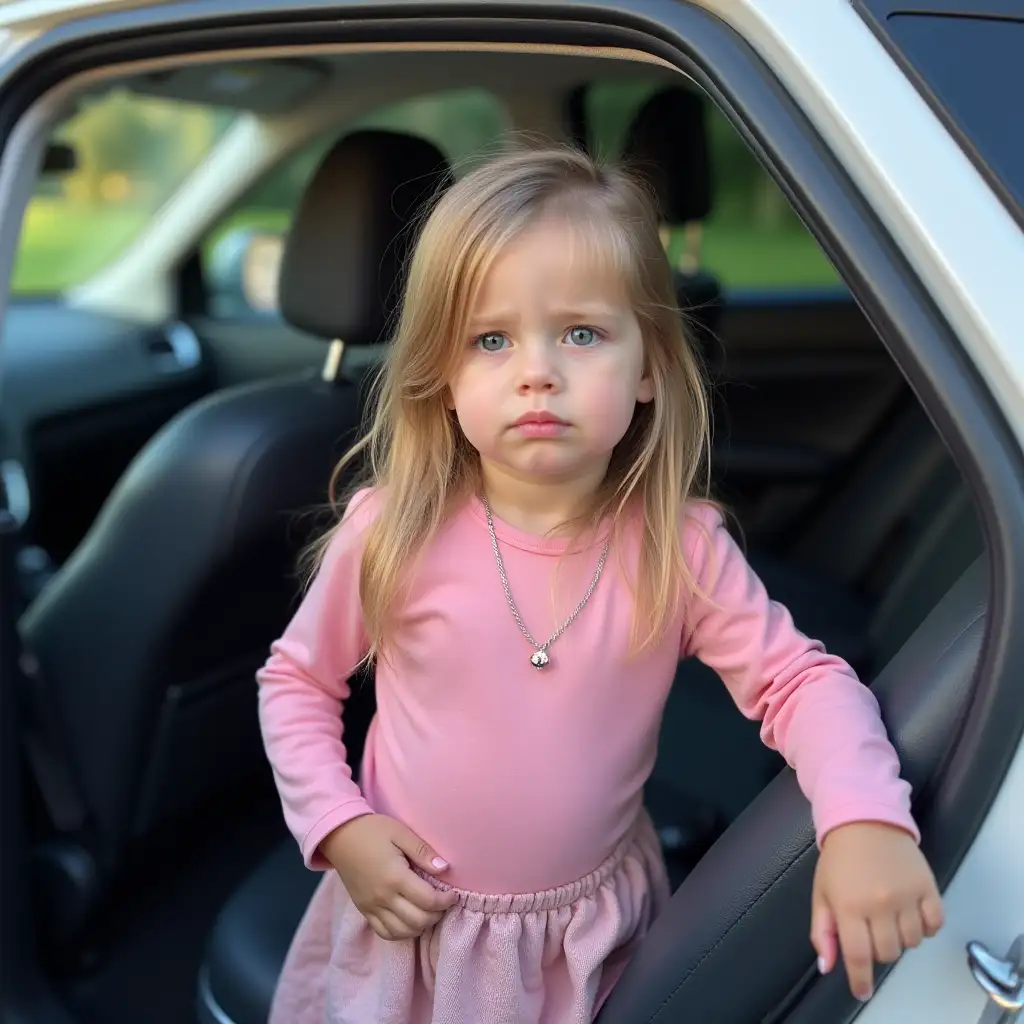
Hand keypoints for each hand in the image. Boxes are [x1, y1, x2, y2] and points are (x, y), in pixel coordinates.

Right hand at [320, 814, 457, 940]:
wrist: (339, 836)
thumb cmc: (373, 830)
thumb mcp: (401, 833)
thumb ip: (423, 852)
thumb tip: (445, 868)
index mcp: (395, 877)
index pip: (428, 901)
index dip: (446, 901)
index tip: (453, 894)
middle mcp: (383, 897)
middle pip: (417, 921)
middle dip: (437, 915)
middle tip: (443, 903)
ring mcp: (371, 907)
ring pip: (402, 932)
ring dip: (421, 926)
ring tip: (428, 911)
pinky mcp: (364, 911)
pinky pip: (384, 933)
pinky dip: (401, 932)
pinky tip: (410, 920)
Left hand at [811, 821, 943, 1000]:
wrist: (865, 819)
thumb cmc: (839, 859)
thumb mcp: (822, 892)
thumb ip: (823, 931)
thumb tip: (827, 967)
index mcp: (849, 906)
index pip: (858, 955)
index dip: (861, 979)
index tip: (862, 990)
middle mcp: (879, 904)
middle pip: (888, 952)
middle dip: (879, 949)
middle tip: (872, 930)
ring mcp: (907, 895)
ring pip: (913, 942)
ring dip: (902, 938)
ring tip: (890, 917)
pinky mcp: (929, 887)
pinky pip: (935, 924)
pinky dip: (926, 927)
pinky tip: (913, 914)